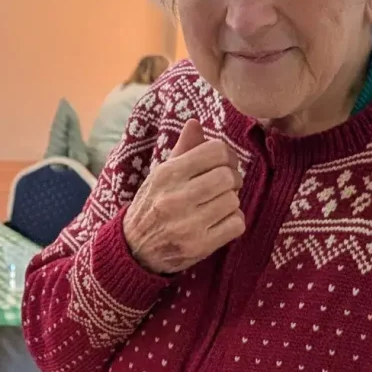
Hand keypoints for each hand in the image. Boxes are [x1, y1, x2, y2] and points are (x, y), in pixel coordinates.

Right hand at [123, 118, 243, 273]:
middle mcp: (175, 198)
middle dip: (232, 179)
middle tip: (225, 186)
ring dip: (231, 202)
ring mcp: (187, 224)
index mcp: (167, 174)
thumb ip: (182, 149)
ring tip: (217, 205)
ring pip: (234, 201)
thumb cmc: (152, 204)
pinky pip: (236, 224)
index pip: (216, 152)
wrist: (134, 248)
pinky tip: (219, 222)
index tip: (224, 164)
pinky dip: (233, 222)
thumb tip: (195, 123)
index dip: (227, 156)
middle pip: (228, 177)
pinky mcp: (199, 246)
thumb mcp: (161, 174)